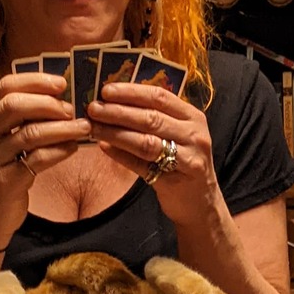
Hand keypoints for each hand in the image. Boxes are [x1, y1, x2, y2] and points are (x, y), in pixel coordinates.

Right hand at [0, 72, 91, 247]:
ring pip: (30, 133)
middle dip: (49, 104)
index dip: (36, 81)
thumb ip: (21, 119)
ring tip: (83, 127)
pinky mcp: (4, 182)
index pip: (5, 87)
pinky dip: (60, 151)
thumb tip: (59, 97)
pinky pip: (38, 160)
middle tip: (72, 110)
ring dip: (62, 128)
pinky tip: (73, 147)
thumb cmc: (2, 172)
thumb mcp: (3, 141)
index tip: (62, 84)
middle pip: (14, 105)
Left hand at [86, 82, 220, 228]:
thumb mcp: (176, 135)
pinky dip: (122, 156)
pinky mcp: (176, 181)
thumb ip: (154, 119)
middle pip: (151, 118)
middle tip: (93, 109)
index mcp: (192, 117)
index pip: (159, 97)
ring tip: (94, 128)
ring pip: (146, 142)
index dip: (131, 92)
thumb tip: (114, 103)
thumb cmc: (182, 164)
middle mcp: (194, 134)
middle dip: (118, 111)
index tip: (106, 90)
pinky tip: (104, 148)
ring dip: (116, 133)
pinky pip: (143, 166)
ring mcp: (188, 158)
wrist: (200, 204)